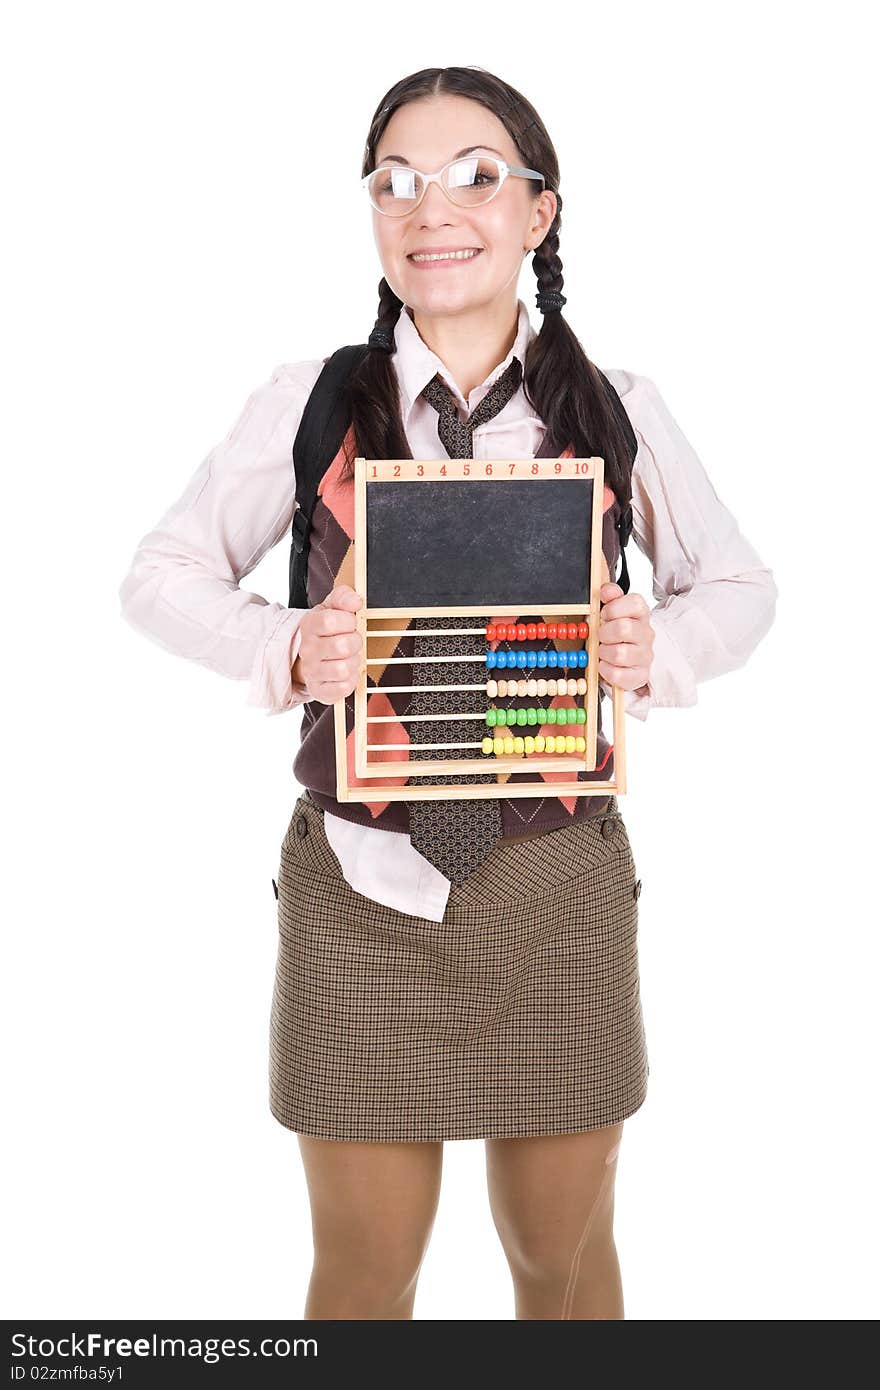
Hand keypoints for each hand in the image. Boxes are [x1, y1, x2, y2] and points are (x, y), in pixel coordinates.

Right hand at [292, 584, 363, 704]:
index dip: (348, 621)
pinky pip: (344, 688)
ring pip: (343, 669)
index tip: (350, 622)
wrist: (311, 657)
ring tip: (349, 657)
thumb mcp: (332, 608)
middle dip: (355, 642)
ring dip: (354, 662)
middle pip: (342, 646)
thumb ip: (344, 597)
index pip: (330, 621)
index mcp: (309, 625)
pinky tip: (346, 672)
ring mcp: (312, 671)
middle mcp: (307, 649)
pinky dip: (351, 680)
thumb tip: (356, 601)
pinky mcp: (320, 690)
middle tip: (352, 641)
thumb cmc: (327, 631)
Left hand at [597, 581, 653, 690]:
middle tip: (601, 635)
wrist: (630, 660)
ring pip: (619, 654)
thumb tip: (606, 589)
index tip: (604, 614)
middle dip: (604, 632)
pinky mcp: (640, 676)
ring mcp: (645, 656)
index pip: (635, 603)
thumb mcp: (614, 611)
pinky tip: (605, 665)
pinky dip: (605, 670)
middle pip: (624, 628)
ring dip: (604, 652)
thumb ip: (611, 597)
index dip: (613, 608)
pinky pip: (617, 674)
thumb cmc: (618, 634)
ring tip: (603, 651)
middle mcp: (646, 634)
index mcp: (641, 615)